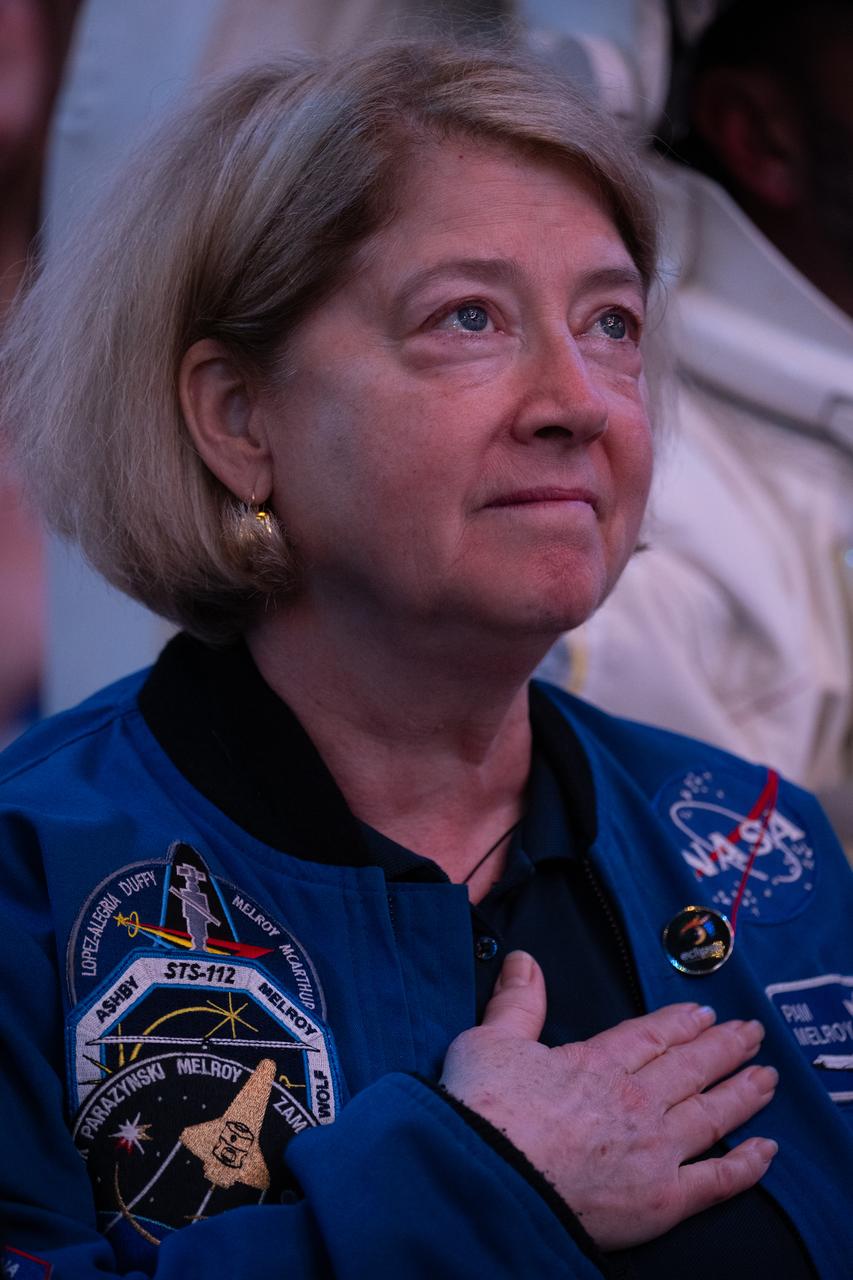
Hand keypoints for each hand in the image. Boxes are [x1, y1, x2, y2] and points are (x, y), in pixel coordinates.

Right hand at [440, 950, 777, 1249]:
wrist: (488, 1181)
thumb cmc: (484, 1112)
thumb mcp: (489, 1041)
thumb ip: (516, 1003)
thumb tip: (524, 961)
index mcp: (597, 1063)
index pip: (652, 1036)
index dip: (682, 1024)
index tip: (705, 1014)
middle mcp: (635, 1100)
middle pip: (692, 1068)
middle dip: (725, 1048)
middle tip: (752, 1033)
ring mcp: (655, 1149)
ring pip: (712, 1114)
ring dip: (743, 1094)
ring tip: (767, 1078)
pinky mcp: (663, 1199)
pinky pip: (717, 1180)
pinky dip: (745, 1166)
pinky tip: (765, 1152)